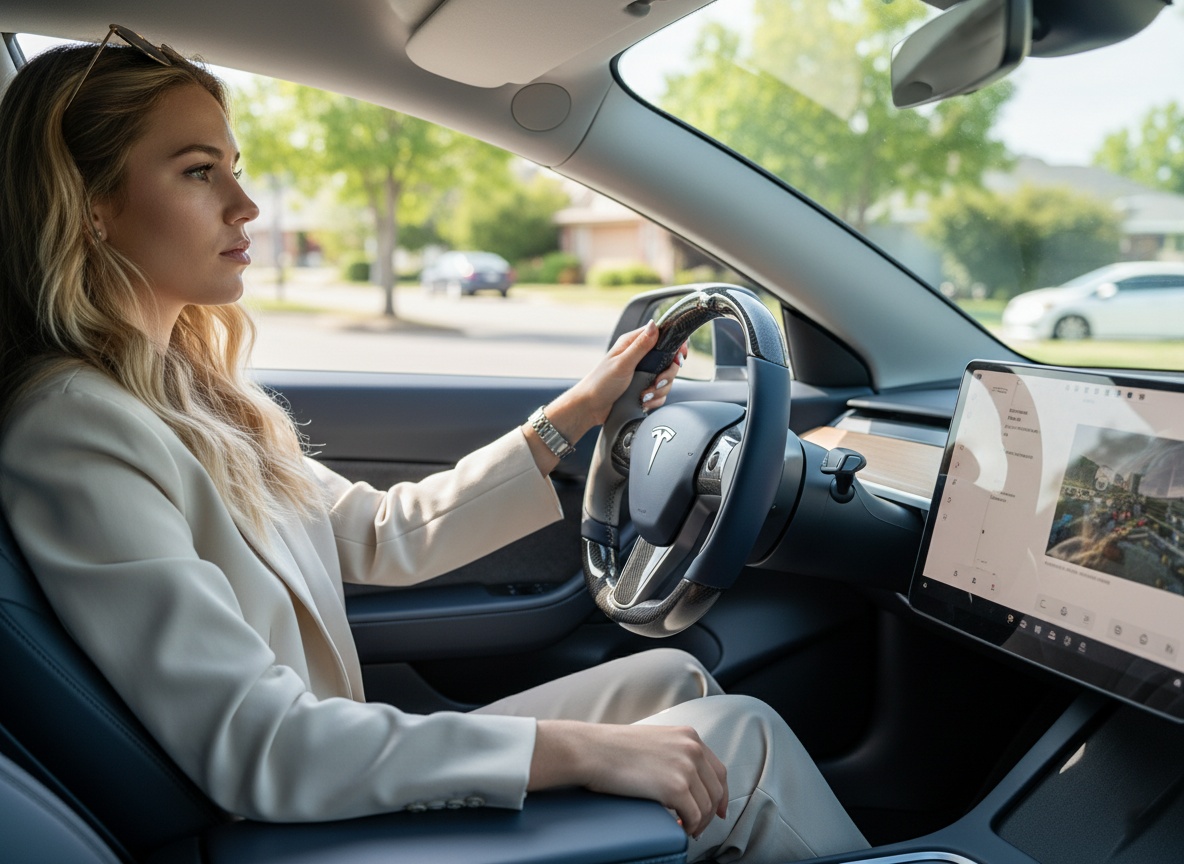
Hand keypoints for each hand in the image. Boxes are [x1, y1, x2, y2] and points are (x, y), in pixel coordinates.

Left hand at [522, 321, 686, 471]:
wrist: (589, 408)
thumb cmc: (600, 383)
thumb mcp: (622, 363)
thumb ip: (641, 345)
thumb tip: (655, 324)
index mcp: (633, 344)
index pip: (662, 336)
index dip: (675, 345)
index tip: (680, 355)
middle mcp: (640, 357)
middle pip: (669, 360)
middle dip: (667, 375)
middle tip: (656, 383)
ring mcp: (643, 373)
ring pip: (666, 379)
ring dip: (659, 390)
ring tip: (644, 395)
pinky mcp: (643, 388)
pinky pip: (660, 393)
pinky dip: (655, 400)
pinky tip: (643, 402)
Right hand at [529, 719, 727, 838]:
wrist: (593, 750)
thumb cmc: (613, 747)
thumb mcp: (655, 740)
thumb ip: (675, 752)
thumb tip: (684, 778)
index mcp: (689, 736)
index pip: (718, 770)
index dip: (721, 794)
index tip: (718, 810)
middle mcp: (692, 749)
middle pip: (716, 790)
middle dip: (710, 813)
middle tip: (698, 827)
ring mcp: (686, 767)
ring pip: (707, 806)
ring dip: (699, 822)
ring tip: (686, 829)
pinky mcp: (675, 787)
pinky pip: (693, 816)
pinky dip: (689, 827)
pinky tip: (679, 828)